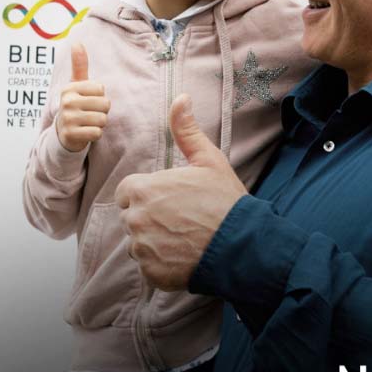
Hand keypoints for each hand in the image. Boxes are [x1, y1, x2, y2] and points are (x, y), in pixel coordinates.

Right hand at [55, 43, 110, 151]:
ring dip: (99, 124)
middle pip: (105, 105)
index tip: (88, 101)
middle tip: (89, 114)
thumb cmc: (75, 105)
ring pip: (102, 119)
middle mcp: (67, 102)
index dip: (100, 97)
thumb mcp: (76, 85)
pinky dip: (95, 134)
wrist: (63, 133)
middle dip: (101, 111)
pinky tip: (86, 132)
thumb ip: (79, 65)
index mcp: (69, 88)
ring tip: (87, 123)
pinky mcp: (71, 135)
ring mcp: (68, 119)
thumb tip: (77, 42)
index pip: (101, 89)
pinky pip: (97, 133)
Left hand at [115, 94, 246, 290]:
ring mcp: (142, 249)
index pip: (128, 192)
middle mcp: (136, 220)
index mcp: (143, 189)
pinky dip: (163, 265)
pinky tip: (186, 256)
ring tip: (186, 239)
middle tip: (182, 220)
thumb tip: (180, 98)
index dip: (149, 195)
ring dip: (156, 243)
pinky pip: (148, 267)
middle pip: (132, 218)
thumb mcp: (208, 160)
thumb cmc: (225, 201)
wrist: (243, 245)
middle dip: (150, 219)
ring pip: (139, 244)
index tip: (171, 201)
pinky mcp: (151, 274)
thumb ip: (186, 131)